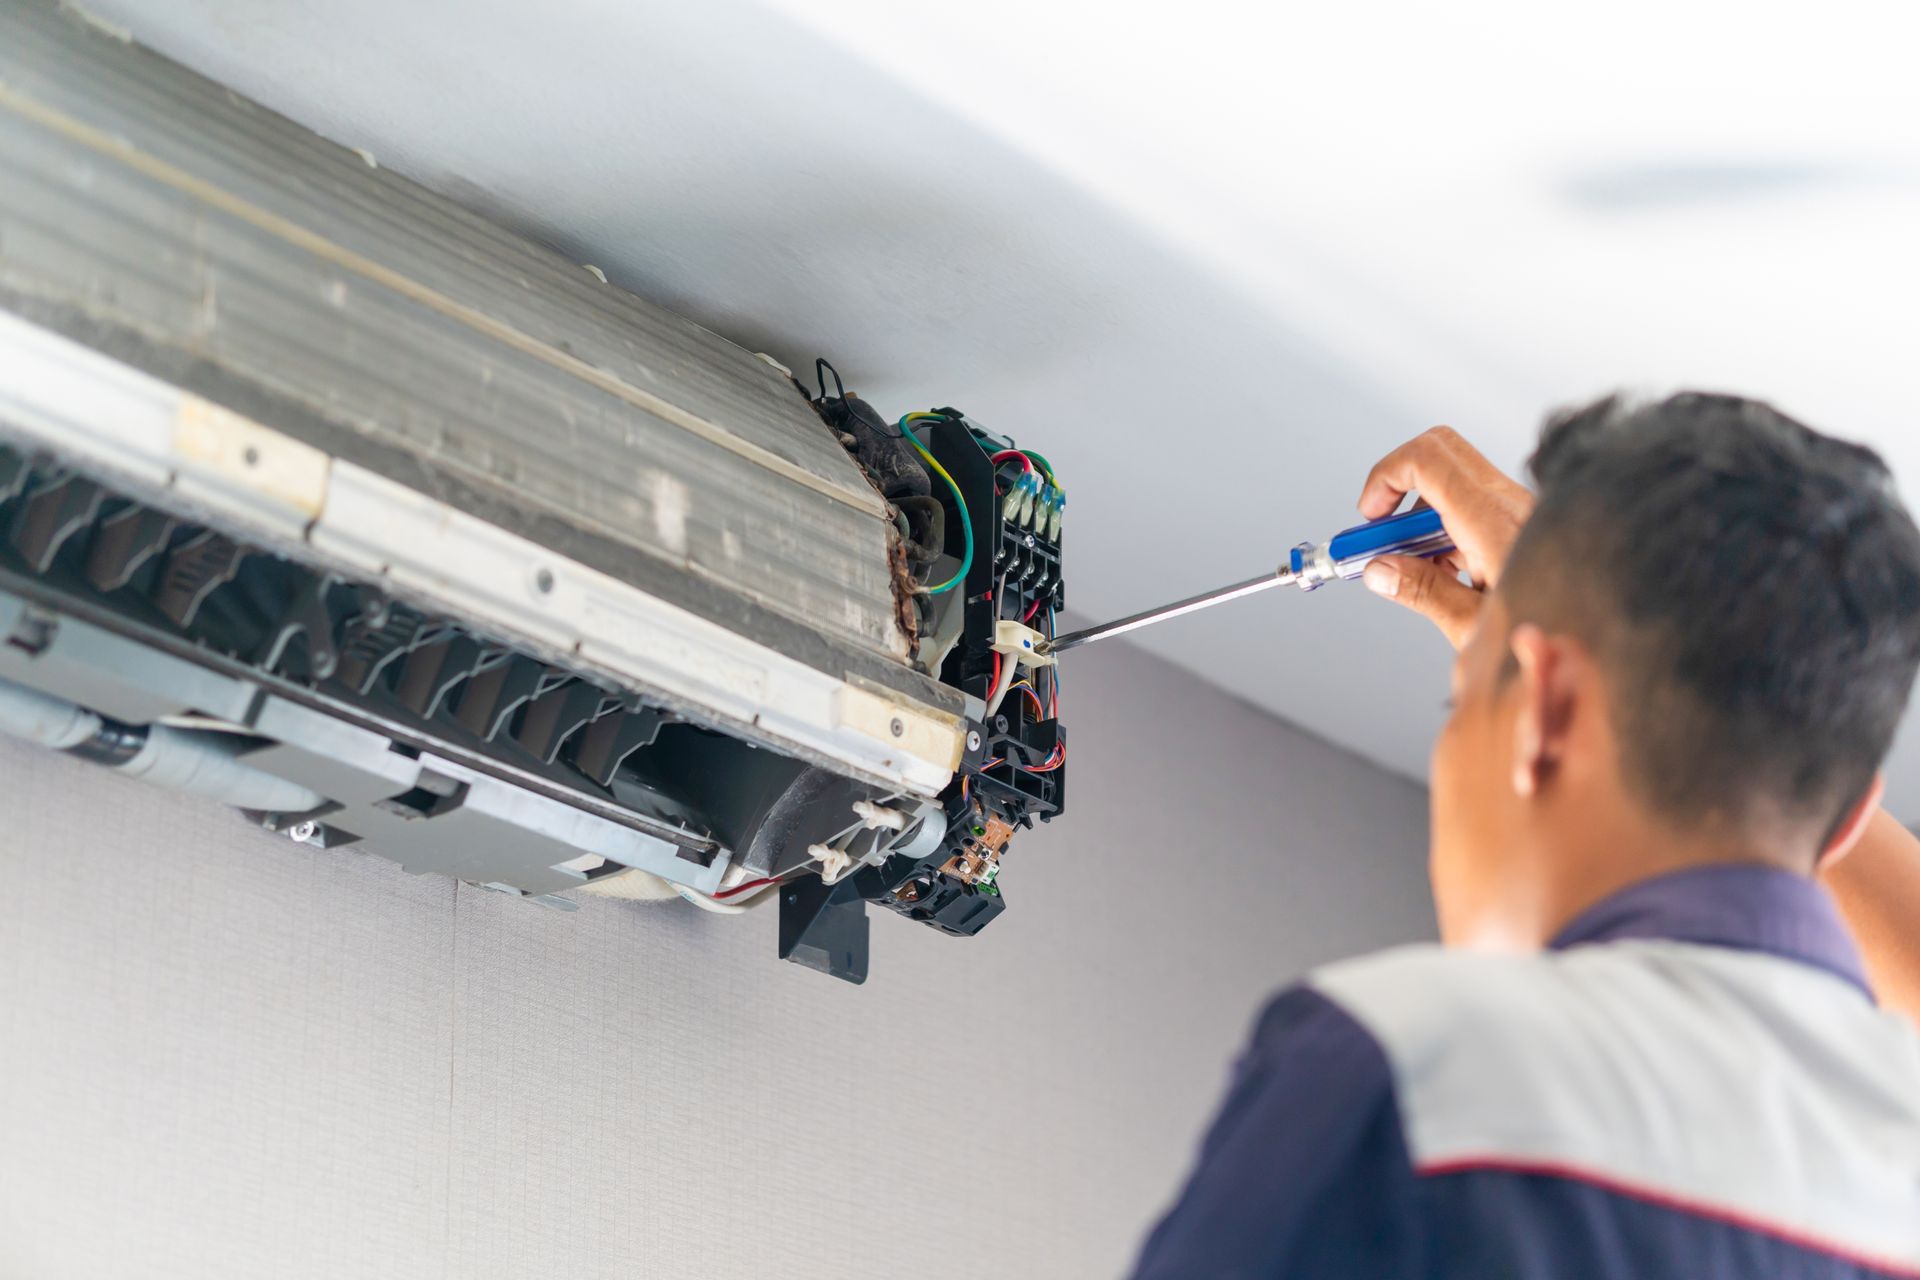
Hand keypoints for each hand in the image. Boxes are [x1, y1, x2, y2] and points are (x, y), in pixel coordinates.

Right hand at [1356, 427, 1533, 649]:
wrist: (1610, 642)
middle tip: (1383, 535)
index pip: (1428, 460)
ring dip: (1424, 518)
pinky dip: (1449, 528)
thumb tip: (1379, 569)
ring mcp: (1523, 509)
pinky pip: (1477, 504)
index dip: (1386, 477)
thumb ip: (1424, 592)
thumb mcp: (1474, 628)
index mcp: (1494, 523)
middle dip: (1400, 489)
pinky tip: (1451, 576)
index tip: (1370, 517)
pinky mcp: (1528, 521)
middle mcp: (1512, 504)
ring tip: (1420, 574)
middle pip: (1441, 455)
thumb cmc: (1555, 640)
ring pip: (1457, 481)